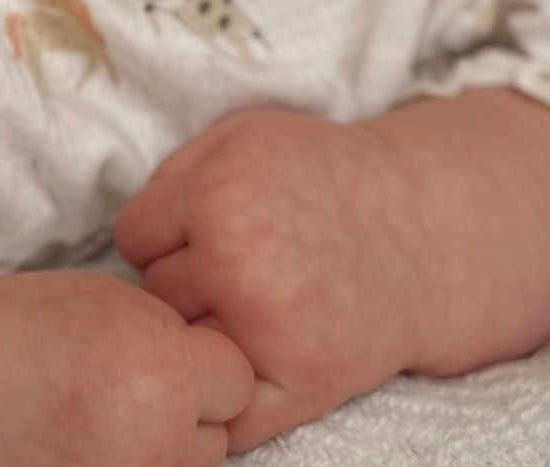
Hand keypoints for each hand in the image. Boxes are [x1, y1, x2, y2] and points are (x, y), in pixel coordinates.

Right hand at [0, 269, 253, 466]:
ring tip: (104, 422)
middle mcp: (153, 451)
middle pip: (214, 438)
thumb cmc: (32, 328)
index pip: (233, 380)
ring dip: (160, 450)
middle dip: (184, 413)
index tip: (161, 353)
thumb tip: (217, 372)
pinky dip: (127, 464)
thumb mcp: (119, 306)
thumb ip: (178, 341)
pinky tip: (88, 445)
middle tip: (123, 390)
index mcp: (162, 381)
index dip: (197, 360)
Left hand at [113, 108, 425, 452]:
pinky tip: (253, 354)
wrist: (420, 228)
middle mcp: (238, 263)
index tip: (207, 223)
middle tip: (245, 260)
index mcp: (217, 197)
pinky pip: (225, 413)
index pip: (134, 235)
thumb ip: (176, 171)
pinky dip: (227, 396)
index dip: (166, 229)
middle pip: (156, 292)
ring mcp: (270, 330)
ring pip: (186, 343)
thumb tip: (129, 234)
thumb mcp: (244, 136)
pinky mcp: (303, 383)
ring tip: (260, 297)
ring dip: (209, 327)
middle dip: (187, 277)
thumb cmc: (321, 175)